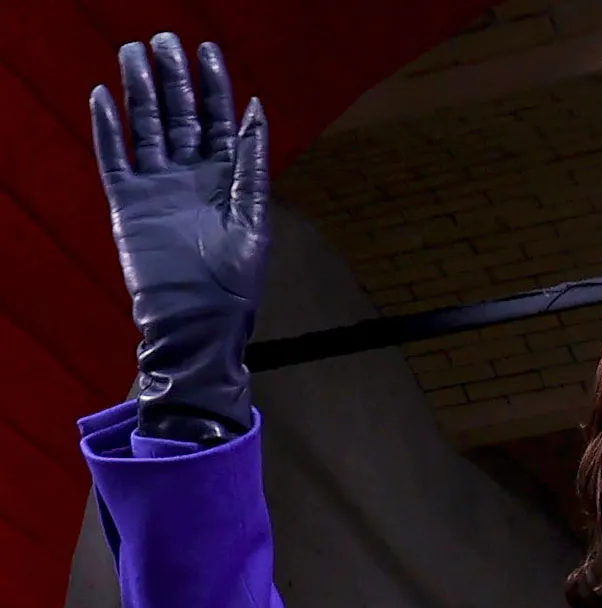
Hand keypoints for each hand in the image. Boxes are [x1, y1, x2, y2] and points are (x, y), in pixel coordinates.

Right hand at [90, 34, 267, 440]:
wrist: (197, 330)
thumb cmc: (233, 286)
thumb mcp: (253, 221)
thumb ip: (252, 165)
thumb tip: (257, 107)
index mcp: (223, 177)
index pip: (217, 118)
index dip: (213, 84)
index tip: (208, 50)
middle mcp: (188, 176)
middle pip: (178, 113)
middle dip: (172, 75)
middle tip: (164, 40)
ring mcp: (156, 188)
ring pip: (145, 126)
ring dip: (138, 89)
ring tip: (132, 53)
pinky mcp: (128, 206)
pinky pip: (113, 159)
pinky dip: (107, 130)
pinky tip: (101, 98)